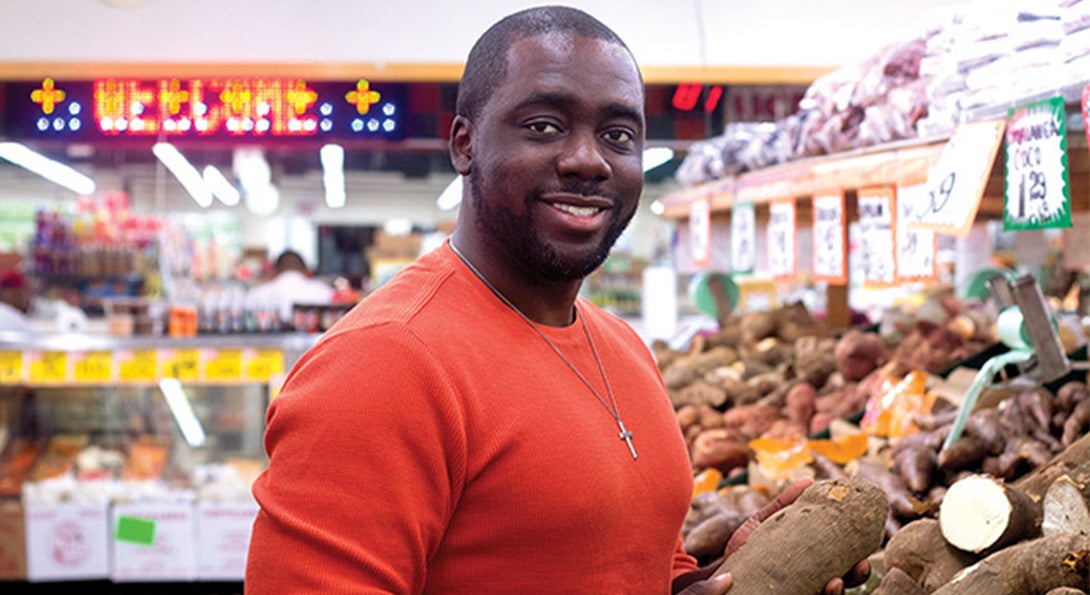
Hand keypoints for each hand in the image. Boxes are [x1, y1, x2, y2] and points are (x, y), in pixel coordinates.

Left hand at [672, 477, 870, 594]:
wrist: (719, 573)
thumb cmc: (746, 550)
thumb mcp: (764, 525)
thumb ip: (785, 505)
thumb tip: (808, 479)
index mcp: (813, 564)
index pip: (843, 567)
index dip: (857, 562)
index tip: (865, 550)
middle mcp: (811, 583)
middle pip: (844, 585)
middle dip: (856, 577)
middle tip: (859, 565)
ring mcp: (800, 594)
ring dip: (838, 593)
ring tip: (835, 582)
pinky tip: (821, 589)